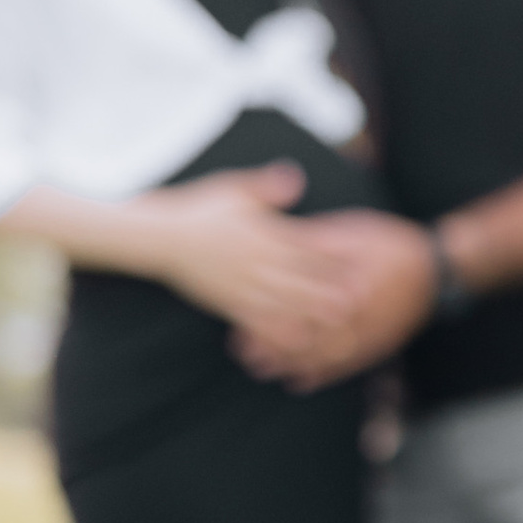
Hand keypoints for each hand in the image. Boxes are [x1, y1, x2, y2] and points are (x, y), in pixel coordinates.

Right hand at [157, 168, 363, 366]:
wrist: (160, 238)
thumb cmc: (200, 209)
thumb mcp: (233, 189)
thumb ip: (266, 186)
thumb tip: (295, 176)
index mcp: (263, 232)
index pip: (305, 242)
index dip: (334, 252)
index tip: (361, 258)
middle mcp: (256, 260)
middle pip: (301, 276)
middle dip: (330, 287)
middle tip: (361, 299)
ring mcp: (243, 284)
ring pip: (284, 303)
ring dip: (312, 314)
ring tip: (339, 324)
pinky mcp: (229, 304)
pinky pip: (257, 322)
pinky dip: (278, 335)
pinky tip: (298, 346)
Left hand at [233, 213, 438, 387]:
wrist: (435, 269)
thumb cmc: (390, 244)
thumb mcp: (351, 232)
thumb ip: (317, 242)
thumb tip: (280, 243)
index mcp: (347, 288)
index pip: (300, 310)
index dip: (269, 321)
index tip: (242, 323)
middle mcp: (358, 320)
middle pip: (308, 340)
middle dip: (274, 350)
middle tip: (244, 355)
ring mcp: (369, 338)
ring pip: (324, 360)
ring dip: (292, 367)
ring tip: (263, 370)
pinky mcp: (377, 348)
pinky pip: (346, 368)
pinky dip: (321, 377)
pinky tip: (299, 382)